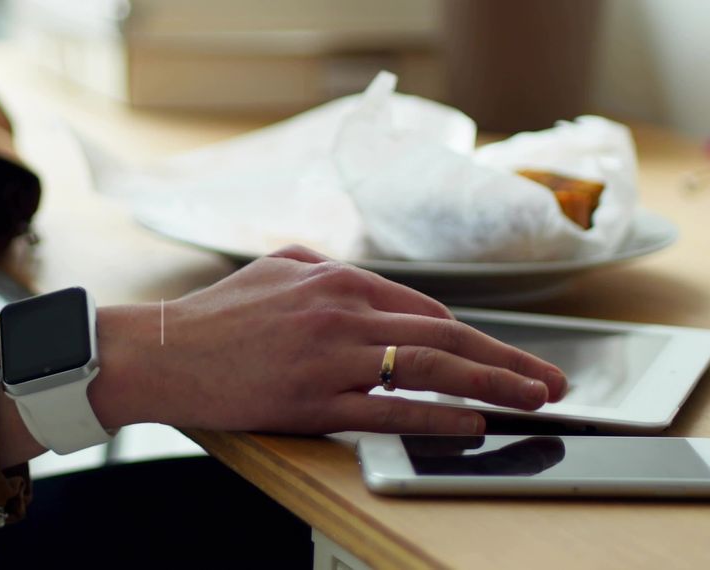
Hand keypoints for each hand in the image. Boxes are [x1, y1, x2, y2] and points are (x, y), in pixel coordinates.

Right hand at [89, 245, 567, 434]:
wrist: (157, 351)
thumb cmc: (213, 315)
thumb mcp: (274, 270)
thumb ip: (326, 269)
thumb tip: (370, 286)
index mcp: (334, 278)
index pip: (425, 309)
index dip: (475, 335)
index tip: (506, 354)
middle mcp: (339, 312)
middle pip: (444, 335)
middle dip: (507, 358)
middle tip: (551, 379)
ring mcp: (328, 357)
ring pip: (429, 369)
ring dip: (492, 384)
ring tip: (533, 399)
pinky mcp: (310, 400)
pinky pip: (389, 408)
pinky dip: (438, 415)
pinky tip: (472, 422)